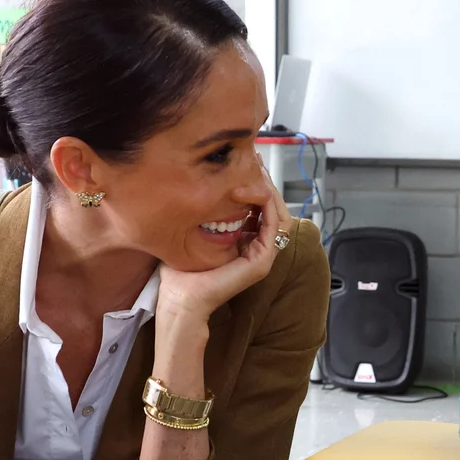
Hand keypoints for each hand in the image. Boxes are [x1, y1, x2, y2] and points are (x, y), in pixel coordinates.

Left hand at [157, 157, 293, 322]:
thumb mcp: (194, 235)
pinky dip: (268, 208)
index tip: (248, 163)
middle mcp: (258, 250)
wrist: (180, 298)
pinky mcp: (261, 262)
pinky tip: (255, 191)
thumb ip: (206, 216)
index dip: (257, 186)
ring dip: (270, 192)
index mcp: (246, 245)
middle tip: (257, 160)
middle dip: (266, 184)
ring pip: (279, 216)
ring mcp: (263, 257)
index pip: (261, 211)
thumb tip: (201, 187)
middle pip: (273, 210)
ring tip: (258, 172)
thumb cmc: (182, 272)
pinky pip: (274, 228)